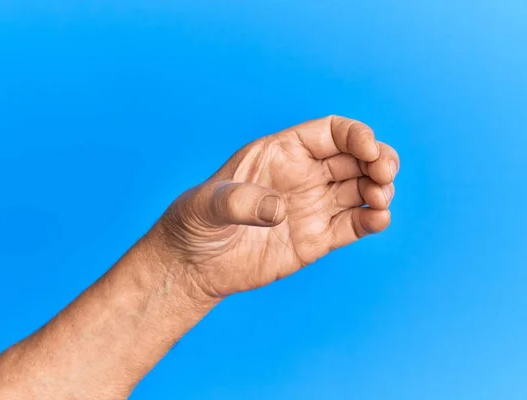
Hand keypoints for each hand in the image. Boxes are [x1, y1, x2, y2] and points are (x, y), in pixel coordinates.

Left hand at [153, 116, 399, 297]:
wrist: (195, 264)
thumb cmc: (197, 222)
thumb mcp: (208, 204)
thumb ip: (240, 202)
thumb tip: (278, 210)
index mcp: (281, 153)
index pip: (330, 132)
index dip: (355, 135)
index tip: (367, 149)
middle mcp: (304, 176)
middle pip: (355, 158)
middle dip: (379, 160)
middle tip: (384, 174)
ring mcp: (312, 207)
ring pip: (362, 189)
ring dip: (380, 190)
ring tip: (380, 200)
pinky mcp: (317, 239)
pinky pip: (354, 225)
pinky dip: (372, 220)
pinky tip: (378, 220)